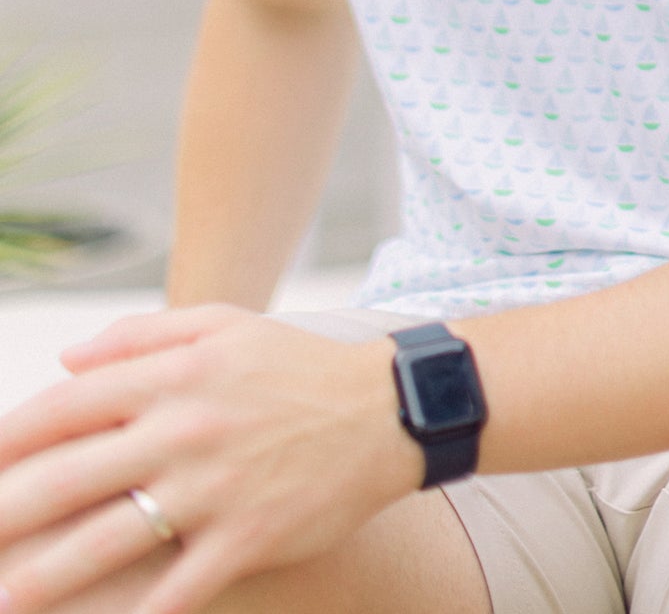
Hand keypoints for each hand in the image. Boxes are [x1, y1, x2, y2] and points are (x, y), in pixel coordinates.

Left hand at [0, 304, 420, 613]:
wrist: (388, 409)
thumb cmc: (297, 365)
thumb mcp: (224, 325)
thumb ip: (142, 335)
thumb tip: (65, 361)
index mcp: (174, 373)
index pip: (66, 406)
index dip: (7, 438)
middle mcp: (183, 429)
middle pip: (67, 478)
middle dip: (3, 514)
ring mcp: (213, 488)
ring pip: (105, 540)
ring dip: (41, 578)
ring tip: (1, 600)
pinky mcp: (246, 539)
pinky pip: (176, 589)